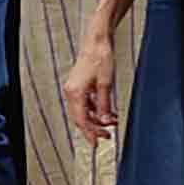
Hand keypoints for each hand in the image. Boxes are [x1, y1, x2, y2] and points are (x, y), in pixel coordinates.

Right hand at [64, 26, 117, 144]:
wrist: (97, 41)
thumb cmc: (100, 58)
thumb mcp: (106, 85)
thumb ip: (104, 105)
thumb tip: (105, 121)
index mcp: (75, 93)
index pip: (81, 120)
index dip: (90, 133)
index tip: (97, 143)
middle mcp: (71, 92)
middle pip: (80, 118)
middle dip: (94, 128)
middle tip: (108, 134)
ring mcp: (74, 88)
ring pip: (83, 111)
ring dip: (96, 118)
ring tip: (112, 121)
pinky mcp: (78, 85)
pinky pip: (85, 103)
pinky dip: (95, 109)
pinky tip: (107, 111)